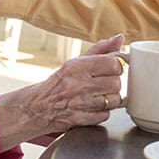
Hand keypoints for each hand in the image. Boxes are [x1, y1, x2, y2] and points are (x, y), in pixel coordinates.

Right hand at [0, 35, 125, 148]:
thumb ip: (100, 50)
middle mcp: (76, 84)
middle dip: (113, 84)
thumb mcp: (75, 62)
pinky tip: (93, 107)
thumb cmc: (60, 82)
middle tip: (104, 84)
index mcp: (75, 66)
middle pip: (115, 83)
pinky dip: (103, 112)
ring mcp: (77, 104)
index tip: (112, 69)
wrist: (38, 107)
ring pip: (113, 100)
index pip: (112, 63)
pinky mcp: (79, 120)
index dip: (116, 67)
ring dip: (110, 99)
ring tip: (98, 96)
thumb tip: (120, 38)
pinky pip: (105, 115)